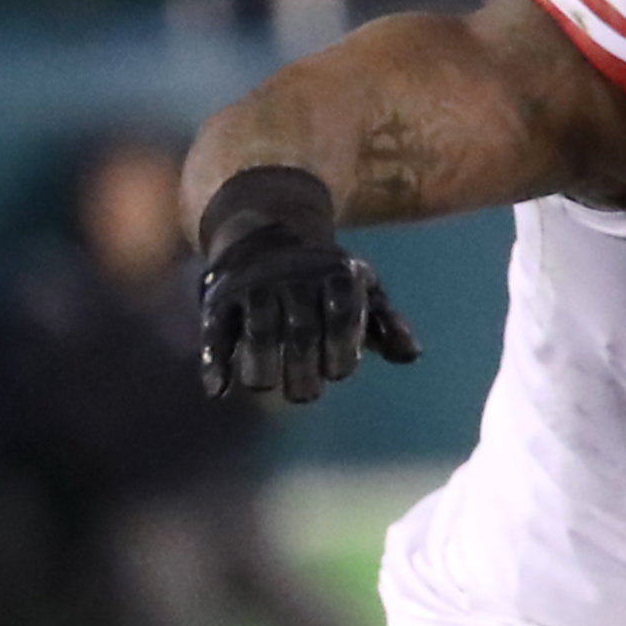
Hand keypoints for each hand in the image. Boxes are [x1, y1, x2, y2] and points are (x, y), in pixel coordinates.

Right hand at [197, 166, 420, 404]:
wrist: (265, 233)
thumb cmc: (326, 278)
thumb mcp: (362, 290)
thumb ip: (386, 324)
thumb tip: (411, 355)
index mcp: (337, 276)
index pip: (342, 315)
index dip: (341, 350)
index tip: (338, 372)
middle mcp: (294, 278)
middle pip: (301, 330)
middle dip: (303, 368)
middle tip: (305, 393)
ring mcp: (255, 287)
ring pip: (259, 330)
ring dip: (261, 366)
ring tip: (267, 386)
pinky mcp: (219, 298)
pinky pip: (216, 331)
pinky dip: (214, 361)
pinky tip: (218, 391)